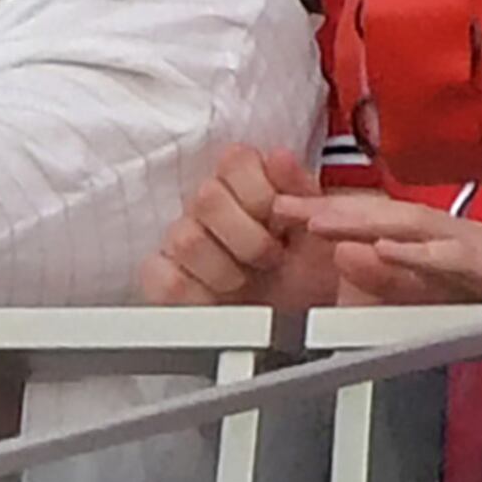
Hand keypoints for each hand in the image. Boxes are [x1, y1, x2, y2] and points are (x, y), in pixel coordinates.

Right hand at [141, 146, 339, 308]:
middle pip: (207, 197)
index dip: (261, 193)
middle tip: (271, 258)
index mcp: (246, 182)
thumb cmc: (309, 273)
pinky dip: (197, 296)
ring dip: (227, 270)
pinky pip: (165, 278)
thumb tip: (279, 157)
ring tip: (246, 283)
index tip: (282, 222)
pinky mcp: (162, 277)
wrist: (298, 324)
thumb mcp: (319, 231)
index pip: (234, 159)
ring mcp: (180, 239)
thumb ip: (302, 189)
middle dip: (249, 237)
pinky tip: (219, 301)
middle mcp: (207, 206)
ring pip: (186, 239)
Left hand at [278, 193, 481, 306]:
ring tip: (316, 221)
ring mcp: (480, 247)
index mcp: (444, 241)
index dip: (333, 214)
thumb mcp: (457, 291)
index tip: (283, 212)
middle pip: (387, 216)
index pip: (380, 222)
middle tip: (278, 207)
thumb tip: (352, 259)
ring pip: (413, 229)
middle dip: (332, 210)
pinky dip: (418, 255)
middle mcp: (456, 235)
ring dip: (363, 222)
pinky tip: (385, 251)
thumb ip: (407, 279)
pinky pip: (455, 260)